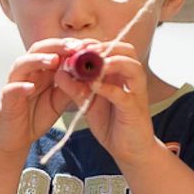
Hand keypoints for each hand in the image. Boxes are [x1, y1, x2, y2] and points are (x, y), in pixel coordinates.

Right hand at [0, 38, 81, 153]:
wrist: (15, 138)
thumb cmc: (36, 116)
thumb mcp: (60, 101)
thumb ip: (72, 86)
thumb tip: (92, 74)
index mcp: (41, 70)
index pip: (54, 49)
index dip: (70, 45)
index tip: (88, 45)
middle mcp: (27, 73)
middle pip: (38, 50)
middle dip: (56, 46)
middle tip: (74, 47)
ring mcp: (15, 84)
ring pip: (22, 64)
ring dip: (37, 60)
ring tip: (53, 60)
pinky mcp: (6, 100)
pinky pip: (10, 90)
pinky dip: (20, 87)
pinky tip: (30, 88)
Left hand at [54, 41, 157, 166]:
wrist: (128, 149)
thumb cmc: (110, 123)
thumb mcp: (87, 102)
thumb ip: (75, 88)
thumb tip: (58, 73)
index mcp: (121, 73)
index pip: (112, 47)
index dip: (93, 44)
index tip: (73, 47)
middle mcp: (131, 79)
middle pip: (126, 49)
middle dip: (103, 47)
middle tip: (82, 52)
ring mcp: (135, 92)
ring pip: (131, 66)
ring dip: (109, 62)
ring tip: (89, 65)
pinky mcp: (134, 109)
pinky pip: (123, 94)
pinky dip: (108, 88)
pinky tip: (93, 86)